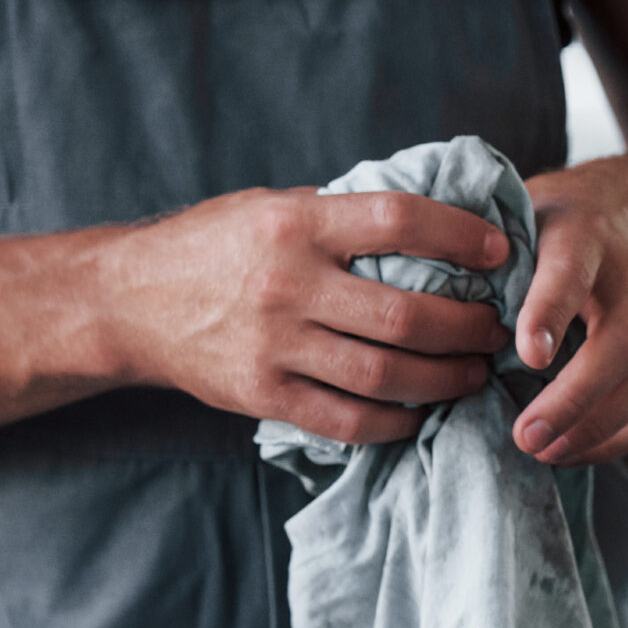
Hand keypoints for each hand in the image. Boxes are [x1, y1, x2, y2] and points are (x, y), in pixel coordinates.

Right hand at [108, 188, 509, 442]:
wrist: (127, 301)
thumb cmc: (213, 246)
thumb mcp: (271, 207)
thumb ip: (341, 216)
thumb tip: (433, 220)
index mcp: (296, 224)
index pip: (399, 221)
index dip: (461, 235)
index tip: (500, 251)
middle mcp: (287, 284)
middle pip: (405, 315)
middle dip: (467, 326)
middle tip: (495, 329)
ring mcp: (274, 346)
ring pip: (385, 374)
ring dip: (445, 380)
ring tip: (471, 373)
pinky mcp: (262, 395)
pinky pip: (347, 420)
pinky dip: (394, 420)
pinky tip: (418, 411)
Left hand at [511, 158, 627, 465]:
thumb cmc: (563, 221)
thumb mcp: (524, 209)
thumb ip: (484, 247)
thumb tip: (415, 293)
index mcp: (584, 234)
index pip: (571, 272)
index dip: (550, 313)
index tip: (526, 355)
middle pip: (622, 342)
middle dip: (575, 397)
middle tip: (526, 435)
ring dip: (595, 427)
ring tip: (543, 451)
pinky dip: (618, 440)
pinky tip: (572, 452)